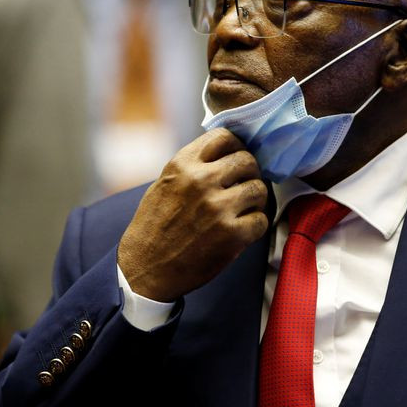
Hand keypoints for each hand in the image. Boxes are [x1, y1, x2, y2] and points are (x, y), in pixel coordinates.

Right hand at [117, 128, 268, 301]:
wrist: (145, 268)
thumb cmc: (154, 226)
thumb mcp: (165, 183)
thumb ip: (193, 166)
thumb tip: (226, 154)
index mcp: (182, 164)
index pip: (224, 137)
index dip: (236, 147)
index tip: (236, 160)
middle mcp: (201, 181)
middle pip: (247, 161)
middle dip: (249, 173)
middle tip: (244, 185)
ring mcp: (217, 208)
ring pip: (259, 189)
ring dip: (256, 199)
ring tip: (245, 208)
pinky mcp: (231, 235)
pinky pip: (261, 219)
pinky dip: (256, 225)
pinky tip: (243, 229)